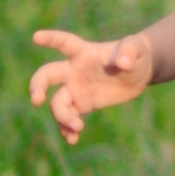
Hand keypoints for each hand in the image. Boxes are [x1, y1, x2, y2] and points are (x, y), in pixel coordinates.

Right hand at [29, 29, 155, 144]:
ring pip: (57, 104)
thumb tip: (122, 63)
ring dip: (62, 117)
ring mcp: (75, 89)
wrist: (138, 75)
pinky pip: (67, 118)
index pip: (65, 43)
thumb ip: (130, 51)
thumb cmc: (135, 55)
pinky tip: (72, 139)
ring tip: (78, 127)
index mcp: (84, 53)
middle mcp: (73, 71)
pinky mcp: (81, 105)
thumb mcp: (137, 50)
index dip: (51, 39)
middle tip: (37, 100)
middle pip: (46, 76)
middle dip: (37, 86)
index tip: (36, 36)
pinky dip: (67, 129)